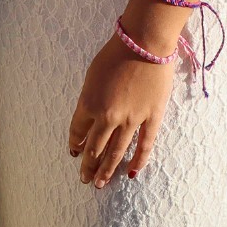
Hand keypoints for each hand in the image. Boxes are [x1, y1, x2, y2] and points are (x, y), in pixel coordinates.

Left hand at [67, 33, 175, 188]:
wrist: (145, 43)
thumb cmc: (116, 52)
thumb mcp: (93, 75)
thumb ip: (90, 98)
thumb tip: (91, 116)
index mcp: (89, 103)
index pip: (78, 131)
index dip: (75, 143)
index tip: (74, 152)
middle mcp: (107, 117)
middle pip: (95, 148)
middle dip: (88, 165)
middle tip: (84, 179)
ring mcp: (131, 120)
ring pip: (116, 152)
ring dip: (107, 170)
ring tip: (100, 184)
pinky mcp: (152, 117)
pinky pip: (145, 145)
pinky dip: (138, 161)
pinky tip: (131, 173)